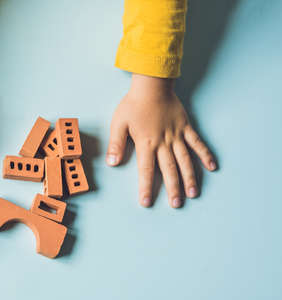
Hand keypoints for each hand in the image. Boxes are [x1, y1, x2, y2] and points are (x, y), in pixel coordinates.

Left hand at [106, 74, 215, 207]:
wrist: (152, 85)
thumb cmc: (133, 104)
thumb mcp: (119, 123)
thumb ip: (116, 144)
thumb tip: (112, 163)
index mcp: (146, 143)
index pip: (145, 170)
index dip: (145, 187)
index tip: (146, 202)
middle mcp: (163, 142)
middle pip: (169, 169)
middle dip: (172, 188)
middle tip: (176, 204)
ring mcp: (177, 135)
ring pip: (185, 160)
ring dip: (190, 177)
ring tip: (193, 194)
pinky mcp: (186, 127)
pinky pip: (197, 143)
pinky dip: (205, 154)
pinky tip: (212, 166)